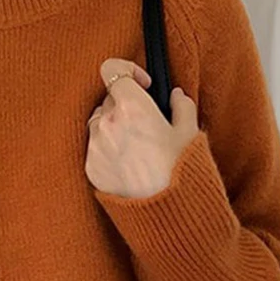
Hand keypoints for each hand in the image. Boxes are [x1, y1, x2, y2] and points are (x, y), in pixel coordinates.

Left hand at [84, 58, 199, 198]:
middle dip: (124, 105)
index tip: (142, 85)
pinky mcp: (90, 168)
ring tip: (135, 146)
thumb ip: (182, 106)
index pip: (112, 70)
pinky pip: (93, 149)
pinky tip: (127, 164)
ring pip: (97, 124)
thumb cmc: (180, 171)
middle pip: (107, 100)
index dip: (127, 72)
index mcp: (131, 106)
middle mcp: (107, 123)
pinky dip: (107, 150)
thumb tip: (176, 96)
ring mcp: (95, 146)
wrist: (164, 211)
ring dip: (112, 127)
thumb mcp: (189, 132)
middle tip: (144, 123)